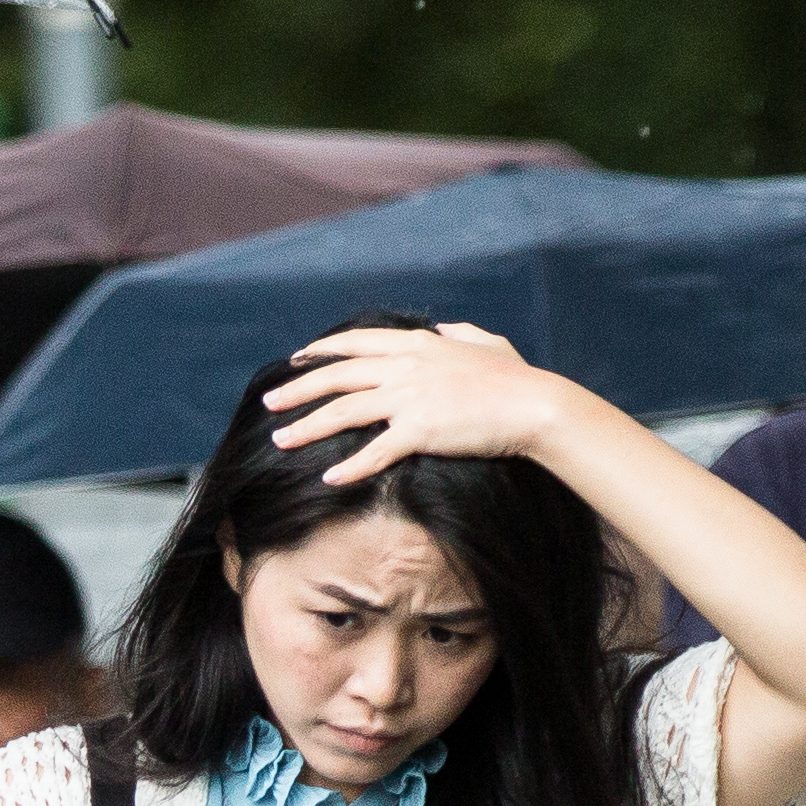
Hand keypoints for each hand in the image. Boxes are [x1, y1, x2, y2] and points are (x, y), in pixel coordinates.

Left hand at [262, 324, 565, 486]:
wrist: (534, 404)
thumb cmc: (515, 379)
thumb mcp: (486, 343)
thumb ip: (460, 334)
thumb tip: (447, 328)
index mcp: (417, 343)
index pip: (355, 343)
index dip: (321, 352)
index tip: (297, 359)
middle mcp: (405, 365)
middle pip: (337, 376)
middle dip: (299, 389)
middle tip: (271, 404)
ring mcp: (410, 397)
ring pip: (344, 411)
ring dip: (308, 427)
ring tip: (281, 441)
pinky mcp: (420, 430)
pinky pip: (375, 452)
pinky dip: (350, 466)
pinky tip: (329, 476)